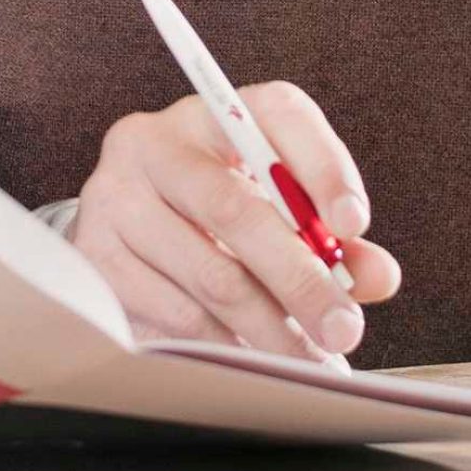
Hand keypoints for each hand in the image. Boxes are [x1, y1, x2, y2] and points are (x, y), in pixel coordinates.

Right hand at [68, 84, 398, 363]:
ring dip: (269, 327)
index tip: (356, 225)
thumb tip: (375, 276)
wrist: (127, 227)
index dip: (322, 168)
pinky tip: (252, 358)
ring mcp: (115, 196)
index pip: (277, 115)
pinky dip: (224, 343)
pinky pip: (174, 312)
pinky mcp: (96, 252)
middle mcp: (156, 141)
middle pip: (235, 207)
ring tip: (307, 357)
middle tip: (344, 328)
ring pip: (209, 273)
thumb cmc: (217, 214)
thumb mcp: (275, 208)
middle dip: (299, 278)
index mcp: (215, 113)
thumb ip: (330, 238)